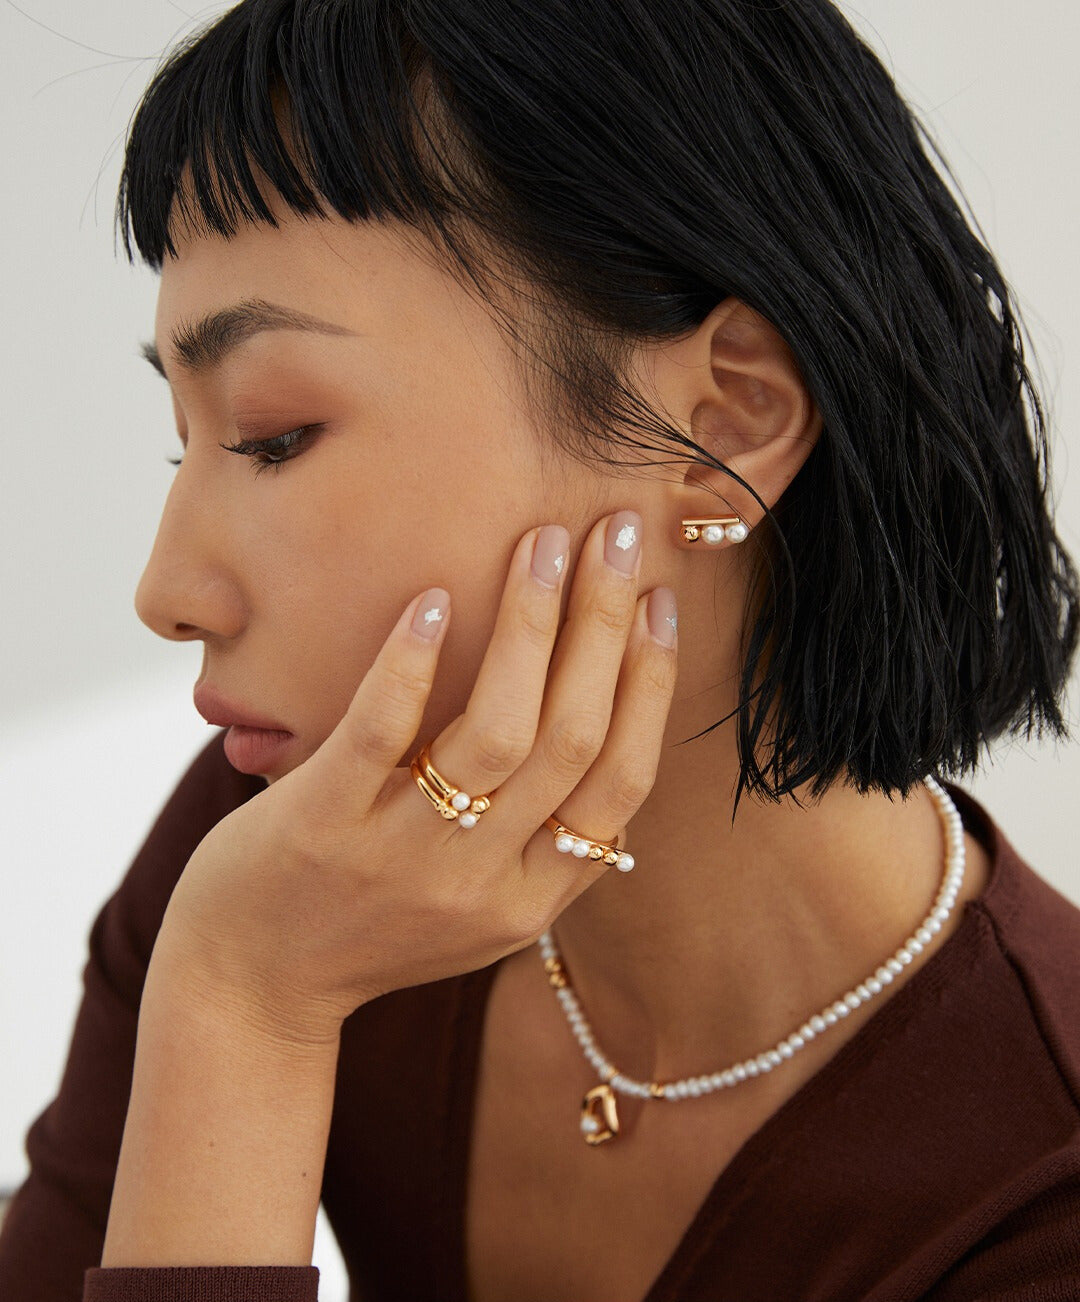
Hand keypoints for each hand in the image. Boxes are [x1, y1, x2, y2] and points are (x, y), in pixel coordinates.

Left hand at [156, 509, 677, 1045]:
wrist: (252, 990)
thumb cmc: (371, 928)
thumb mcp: (480, 906)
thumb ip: (546, 845)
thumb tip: (610, 742)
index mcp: (533, 897)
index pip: (622, 780)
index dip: (651, 683)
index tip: (658, 599)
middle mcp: (481, 881)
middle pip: (571, 740)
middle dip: (604, 625)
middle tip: (615, 532)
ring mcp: (402, 855)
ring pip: (496, 732)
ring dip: (530, 626)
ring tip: (543, 544)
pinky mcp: (322, 829)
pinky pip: (380, 735)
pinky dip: (412, 664)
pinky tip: (435, 600)